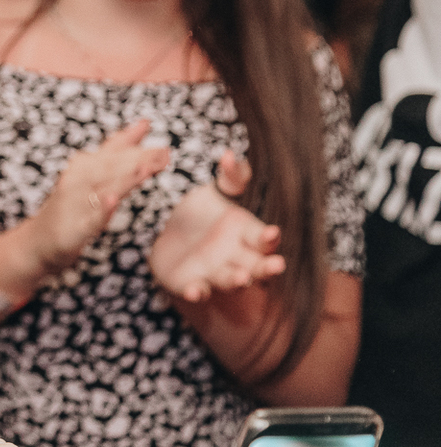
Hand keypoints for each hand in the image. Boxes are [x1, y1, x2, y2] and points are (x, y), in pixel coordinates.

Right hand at [20, 120, 169, 274]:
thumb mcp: (94, 173)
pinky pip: (89, 218)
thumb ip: (118, 148)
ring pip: (102, 188)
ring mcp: (75, 203)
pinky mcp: (74, 228)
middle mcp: (79, 180)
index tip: (165, 148)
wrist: (38, 241)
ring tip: (144, 170)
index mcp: (86, 165)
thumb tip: (144, 123)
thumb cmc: (70, 204)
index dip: (139, 149)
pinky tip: (111, 200)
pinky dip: (100, 209)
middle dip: (138, 160)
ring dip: (123, 178)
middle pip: (112, 168)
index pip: (115, 152)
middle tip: (164, 155)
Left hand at [151, 151, 285, 301]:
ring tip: (240, 277)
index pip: (263, 238)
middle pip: (257, 265)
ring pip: (230, 280)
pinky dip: (196, 291)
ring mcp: (215, 273)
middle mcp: (237, 258)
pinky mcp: (192, 284)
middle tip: (276, 265)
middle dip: (266, 267)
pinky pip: (197, 290)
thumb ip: (231, 177)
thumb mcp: (217, 191)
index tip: (272, 232)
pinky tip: (193, 290)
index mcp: (246, 234)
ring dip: (236, 280)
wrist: (170, 235)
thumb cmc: (203, 213)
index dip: (269, 237)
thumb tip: (228, 155)